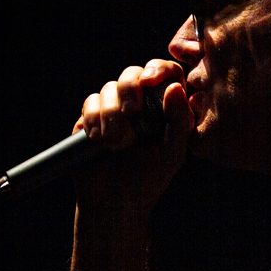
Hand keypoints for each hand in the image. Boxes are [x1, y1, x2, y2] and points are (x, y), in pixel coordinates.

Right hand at [72, 58, 192, 215]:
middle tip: (132, 112)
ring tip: (116, 142)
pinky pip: (90, 102)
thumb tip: (175, 87)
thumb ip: (179, 120)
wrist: (114, 202)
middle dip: (130, 88)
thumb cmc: (150, 179)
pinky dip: (94, 118)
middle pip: (133, 73)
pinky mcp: (91, 118)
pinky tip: (100, 140)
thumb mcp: (173, 152)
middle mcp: (140, 105)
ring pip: (109, 88)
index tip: (151, 80)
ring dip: (111, 113)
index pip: (165, 74)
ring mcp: (114, 109)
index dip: (159, 69)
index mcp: (165, 109)